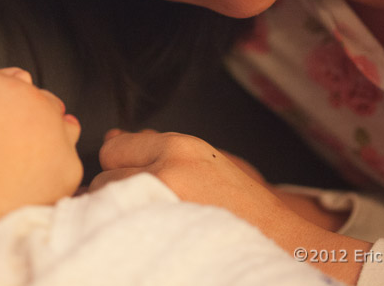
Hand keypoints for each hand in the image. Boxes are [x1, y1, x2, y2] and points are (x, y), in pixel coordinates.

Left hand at [92, 129, 370, 284]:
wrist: (279, 246)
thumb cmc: (242, 207)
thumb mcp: (205, 161)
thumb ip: (155, 147)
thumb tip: (111, 137)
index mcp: (180, 149)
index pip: (112, 149)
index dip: (121, 166)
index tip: (135, 181)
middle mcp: (165, 174)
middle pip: (103, 179)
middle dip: (116, 192)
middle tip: (149, 208)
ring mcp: (157, 210)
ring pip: (104, 208)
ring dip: (116, 215)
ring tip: (150, 226)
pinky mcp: (155, 241)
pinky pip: (113, 234)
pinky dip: (120, 236)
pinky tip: (144, 241)